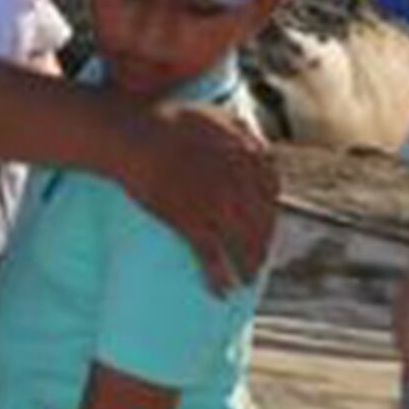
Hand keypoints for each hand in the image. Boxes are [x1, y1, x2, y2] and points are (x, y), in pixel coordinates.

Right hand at [120, 98, 281, 290]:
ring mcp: (217, 204)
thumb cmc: (169, 122)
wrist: (136, 136)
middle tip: (258, 262)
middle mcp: (240, 183)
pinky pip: (211, 256)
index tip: (267, 228)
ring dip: (247, 266)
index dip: (271, 216)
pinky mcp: (191, 222)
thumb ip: (244, 133)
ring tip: (245, 281)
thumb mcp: (217, 117)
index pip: (271, 196)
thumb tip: (262, 149)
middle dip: (262, 247)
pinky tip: (220, 290)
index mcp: (248, 158)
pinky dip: (217, 276)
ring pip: (242, 243)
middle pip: (261, 224)